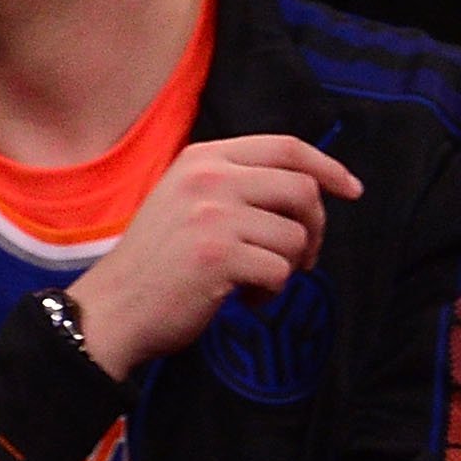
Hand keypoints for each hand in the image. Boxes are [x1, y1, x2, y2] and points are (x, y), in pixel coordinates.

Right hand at [69, 135, 362, 379]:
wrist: (110, 312)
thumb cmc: (151, 267)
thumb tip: (301, 192)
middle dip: (314, 226)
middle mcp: (210, 179)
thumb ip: (231, 186)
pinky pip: (279, 270)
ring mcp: (214, 216)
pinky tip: (248, 301)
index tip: (350, 190)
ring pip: (294, 234)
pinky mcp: (219, 257)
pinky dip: (272, 292)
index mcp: (204, 158)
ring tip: (260, 286)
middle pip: (300, 189)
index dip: (327, 167)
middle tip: (303, 258)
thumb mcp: (183, 203)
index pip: (286, 147)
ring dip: (289, 266)